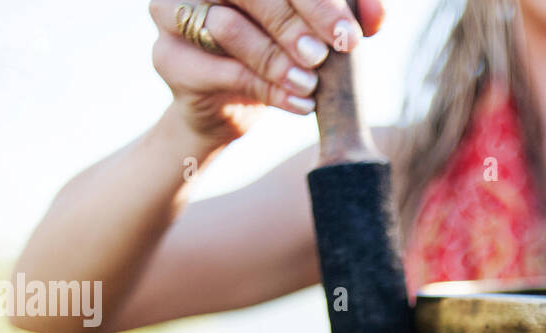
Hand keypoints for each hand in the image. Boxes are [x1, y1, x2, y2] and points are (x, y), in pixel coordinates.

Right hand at [148, 0, 385, 145]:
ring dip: (276, 60)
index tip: (350, 34)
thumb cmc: (279, 54)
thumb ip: (346, 17)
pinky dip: (265, 89)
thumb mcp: (316, 32)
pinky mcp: (166, 57)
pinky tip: (298, 103)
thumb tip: (379, 17)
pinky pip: (218, 70)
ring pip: (226, 27)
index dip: (316, 0)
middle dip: (295, 23)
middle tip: (326, 56)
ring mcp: (171, 12)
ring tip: (310, 84)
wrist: (231, 108)